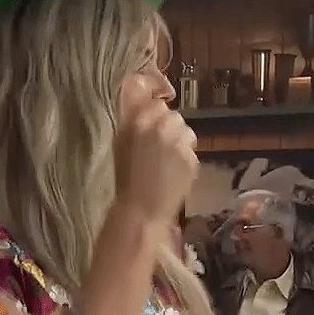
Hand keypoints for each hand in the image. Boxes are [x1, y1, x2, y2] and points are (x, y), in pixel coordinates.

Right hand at [113, 99, 198, 222]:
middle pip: (174, 116)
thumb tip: (150, 107)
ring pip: (187, 132)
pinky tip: (176, 173)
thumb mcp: (122, 145)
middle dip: (170, 128)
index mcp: (138, 122)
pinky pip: (192, 152)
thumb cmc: (127, 180)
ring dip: (181, 141)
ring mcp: (178, 142)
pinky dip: (186, 159)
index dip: (157, 116)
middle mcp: (160, 127)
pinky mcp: (191, 158)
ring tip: (171, 160)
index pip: (157, 105)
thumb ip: (136, 124)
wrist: (142, 210)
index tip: (155, 127)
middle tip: (163, 146)